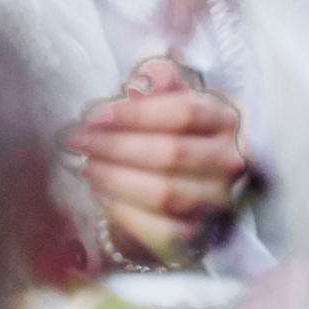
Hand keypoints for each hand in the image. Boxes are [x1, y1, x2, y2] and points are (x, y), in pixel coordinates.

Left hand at [63, 56, 247, 265]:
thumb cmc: (167, 138)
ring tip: (82, 164)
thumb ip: (159, 81)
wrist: (175, 197)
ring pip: (163, 192)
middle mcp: (231, 162)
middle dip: (116, 145)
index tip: (95, 115)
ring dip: (114, 177)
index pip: (185, 113)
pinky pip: (157, 228)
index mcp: (227, 120)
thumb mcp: (166, 103)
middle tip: (77, 140)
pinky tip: (99, 192)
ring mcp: (217, 202)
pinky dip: (123, 210)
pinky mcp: (196, 237)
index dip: (137, 113)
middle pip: (171, 153)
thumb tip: (148, 71)